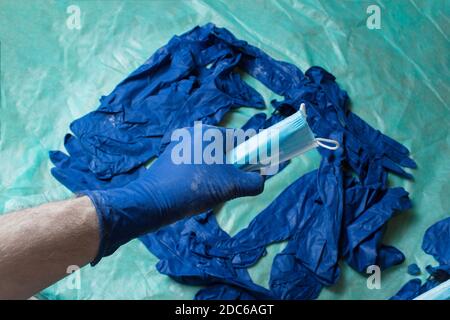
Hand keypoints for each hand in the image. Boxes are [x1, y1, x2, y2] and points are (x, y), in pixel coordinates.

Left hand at [83, 126, 263, 263]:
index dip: (250, 155)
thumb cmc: (195, 188)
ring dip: (216, 173)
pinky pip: (194, 164)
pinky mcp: (169, 158)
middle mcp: (193, 133)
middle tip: (230, 186)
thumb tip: (261, 181)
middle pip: (224, 149)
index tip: (251, 173)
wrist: (153, 202)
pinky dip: (200, 175)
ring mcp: (178, 145)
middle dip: (231, 167)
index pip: (241, 139)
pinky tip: (196, 191)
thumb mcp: (231, 186)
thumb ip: (253, 182)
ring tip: (212, 191)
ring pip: (209, 158)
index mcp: (209, 132)